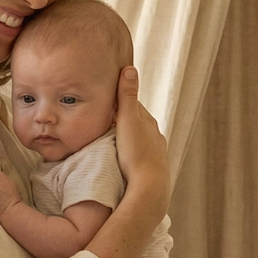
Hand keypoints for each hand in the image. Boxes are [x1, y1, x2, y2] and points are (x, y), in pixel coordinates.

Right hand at [113, 66, 169, 217]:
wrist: (149, 188)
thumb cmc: (136, 154)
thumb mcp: (128, 121)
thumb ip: (126, 96)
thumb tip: (129, 68)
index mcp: (147, 122)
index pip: (131, 105)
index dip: (117, 100)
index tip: (103, 97)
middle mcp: (154, 135)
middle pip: (135, 122)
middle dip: (121, 118)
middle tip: (102, 116)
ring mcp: (154, 152)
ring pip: (138, 139)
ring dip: (125, 137)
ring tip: (109, 138)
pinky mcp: (150, 168)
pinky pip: (138, 154)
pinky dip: (129, 151)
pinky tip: (121, 157)